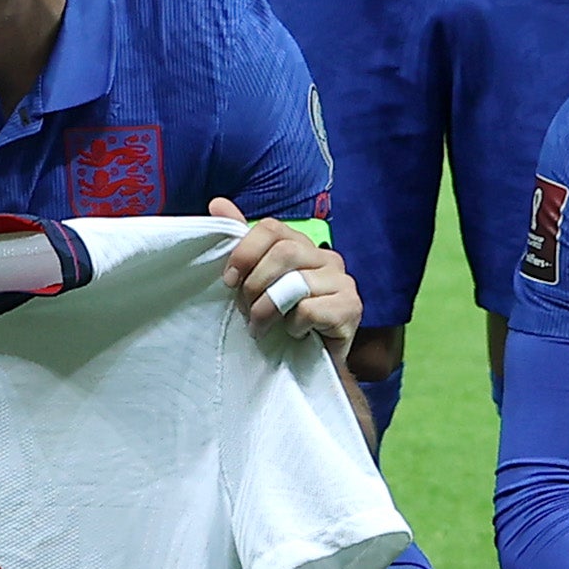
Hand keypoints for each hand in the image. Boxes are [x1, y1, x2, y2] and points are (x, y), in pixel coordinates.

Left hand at [212, 198, 356, 356]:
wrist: (309, 365)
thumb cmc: (281, 321)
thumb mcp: (256, 281)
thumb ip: (242, 244)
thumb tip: (218, 204)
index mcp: (303, 245)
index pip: (272, 228)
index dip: (245, 252)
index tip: (229, 280)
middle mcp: (328, 258)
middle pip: (284, 253)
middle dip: (254, 284)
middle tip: (245, 310)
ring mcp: (343, 282)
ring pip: (295, 283)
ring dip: (267, 310)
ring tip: (260, 327)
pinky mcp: (351, 308)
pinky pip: (310, 310)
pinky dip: (293, 326)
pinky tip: (293, 334)